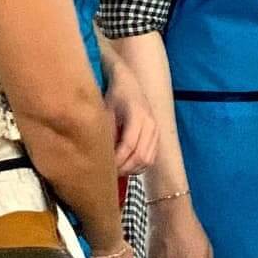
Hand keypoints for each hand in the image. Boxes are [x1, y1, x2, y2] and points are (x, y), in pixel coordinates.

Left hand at [105, 61, 158, 176]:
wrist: (129, 84)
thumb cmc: (114, 96)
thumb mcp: (105, 110)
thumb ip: (105, 131)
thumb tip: (100, 156)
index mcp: (137, 115)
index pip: (129, 145)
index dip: (117, 160)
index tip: (104, 167)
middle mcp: (151, 123)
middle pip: (141, 156)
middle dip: (124, 168)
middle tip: (108, 174)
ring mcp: (156, 130)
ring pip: (147, 160)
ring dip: (132, 169)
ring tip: (116, 171)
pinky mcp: (157, 137)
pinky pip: (151, 158)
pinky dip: (139, 166)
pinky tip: (126, 166)